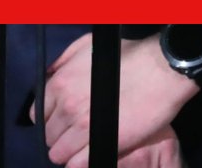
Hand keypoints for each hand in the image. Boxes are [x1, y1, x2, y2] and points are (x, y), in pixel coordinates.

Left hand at [35, 34, 199, 166]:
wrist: (162, 69)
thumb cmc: (130, 53)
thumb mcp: (91, 45)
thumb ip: (64, 60)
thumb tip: (49, 76)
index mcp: (61, 82)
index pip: (39, 113)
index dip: (53, 117)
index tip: (65, 117)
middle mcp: (66, 105)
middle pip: (49, 135)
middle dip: (62, 134)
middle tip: (80, 129)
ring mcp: (82, 126)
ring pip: (59, 153)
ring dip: (70, 150)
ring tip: (88, 142)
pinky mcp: (100, 141)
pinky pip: (75, 164)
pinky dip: (81, 161)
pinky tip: (93, 150)